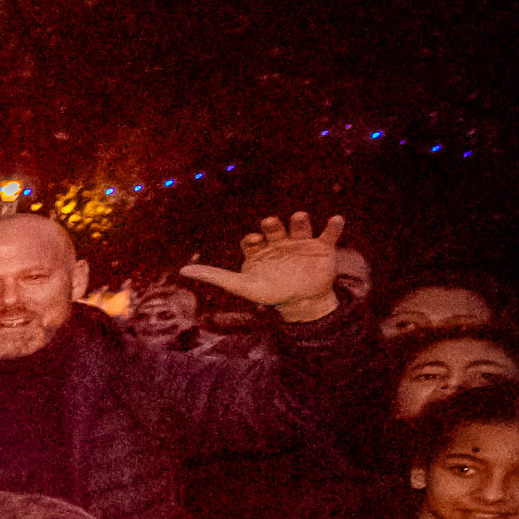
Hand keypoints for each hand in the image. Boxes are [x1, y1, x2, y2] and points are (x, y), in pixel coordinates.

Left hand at [180, 211, 350, 324]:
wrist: (302, 302)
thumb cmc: (270, 292)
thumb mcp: (241, 286)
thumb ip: (214, 276)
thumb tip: (181, 271)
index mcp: (259, 248)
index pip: (252, 239)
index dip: (251, 239)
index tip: (252, 241)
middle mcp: (278, 241)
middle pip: (274, 228)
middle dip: (271, 225)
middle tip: (269, 222)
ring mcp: (300, 242)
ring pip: (299, 227)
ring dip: (299, 221)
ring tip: (299, 216)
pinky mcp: (322, 247)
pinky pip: (328, 234)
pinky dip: (333, 226)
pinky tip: (336, 219)